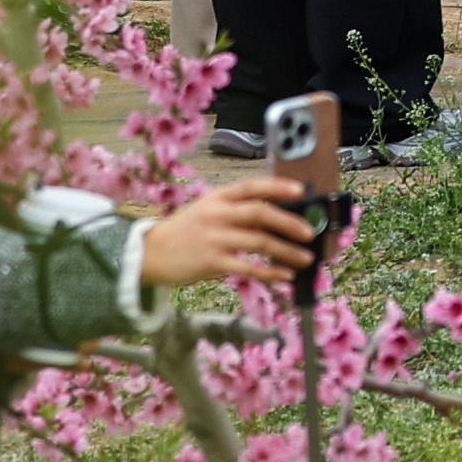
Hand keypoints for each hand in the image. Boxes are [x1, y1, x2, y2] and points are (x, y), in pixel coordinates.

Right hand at [138, 171, 320, 293]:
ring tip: (305, 258)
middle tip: (310, 233)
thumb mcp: (206, 210)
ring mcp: (215, 238)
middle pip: (261, 213)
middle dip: (290, 222)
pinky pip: (248, 267)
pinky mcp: (212, 262)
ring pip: (260, 242)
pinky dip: (270, 272)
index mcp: (217, 197)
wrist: (150, 253)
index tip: (301, 191)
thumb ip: (235, 210)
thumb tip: (278, 215)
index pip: (251, 186)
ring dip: (287, 251)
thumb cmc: (184, 231)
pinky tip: (284, 275)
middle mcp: (217, 214)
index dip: (278, 186)